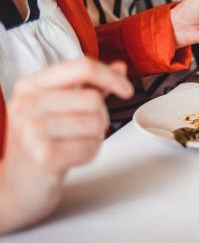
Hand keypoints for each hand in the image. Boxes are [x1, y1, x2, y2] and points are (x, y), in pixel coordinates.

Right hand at [0, 58, 133, 233]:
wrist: (16, 187)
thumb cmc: (40, 144)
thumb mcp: (60, 108)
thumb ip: (90, 86)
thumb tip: (119, 67)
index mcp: (31, 86)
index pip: (82, 67)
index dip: (111, 77)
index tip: (126, 90)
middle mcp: (26, 104)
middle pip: (94, 99)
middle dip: (100, 117)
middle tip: (80, 132)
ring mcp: (31, 130)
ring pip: (96, 123)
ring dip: (94, 138)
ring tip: (72, 145)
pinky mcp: (42, 155)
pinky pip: (90, 147)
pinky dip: (89, 154)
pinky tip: (70, 158)